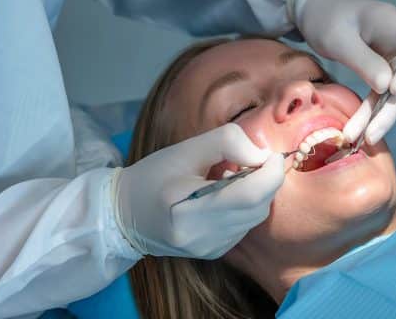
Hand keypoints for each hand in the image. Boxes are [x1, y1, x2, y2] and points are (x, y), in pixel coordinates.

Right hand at [111, 123, 284, 257]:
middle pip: (257, 207)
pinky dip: (247, 207)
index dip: (270, 173)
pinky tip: (226, 195)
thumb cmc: (153, 175)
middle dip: (266, 180)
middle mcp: (200, 236)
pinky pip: (245, 226)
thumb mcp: (185, 148)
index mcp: (186, 209)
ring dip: (257, 193)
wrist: (125, 214)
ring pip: (256, 217)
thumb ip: (227, 142)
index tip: (270, 153)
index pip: (249, 195)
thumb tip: (262, 153)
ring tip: (233, 176)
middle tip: (250, 160)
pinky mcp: (214, 253)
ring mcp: (208, 249)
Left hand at [296, 0, 395, 144]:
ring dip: (382, 118)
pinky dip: (388, 115)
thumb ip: (362, 59)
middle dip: (391, 109)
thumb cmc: (327, 15)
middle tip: (371, 132)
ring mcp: (393, 60)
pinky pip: (388, 97)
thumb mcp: (338, 36)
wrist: (315, 10)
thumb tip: (386, 87)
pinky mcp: (381, 73)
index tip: (395, 87)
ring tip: (364, 140)